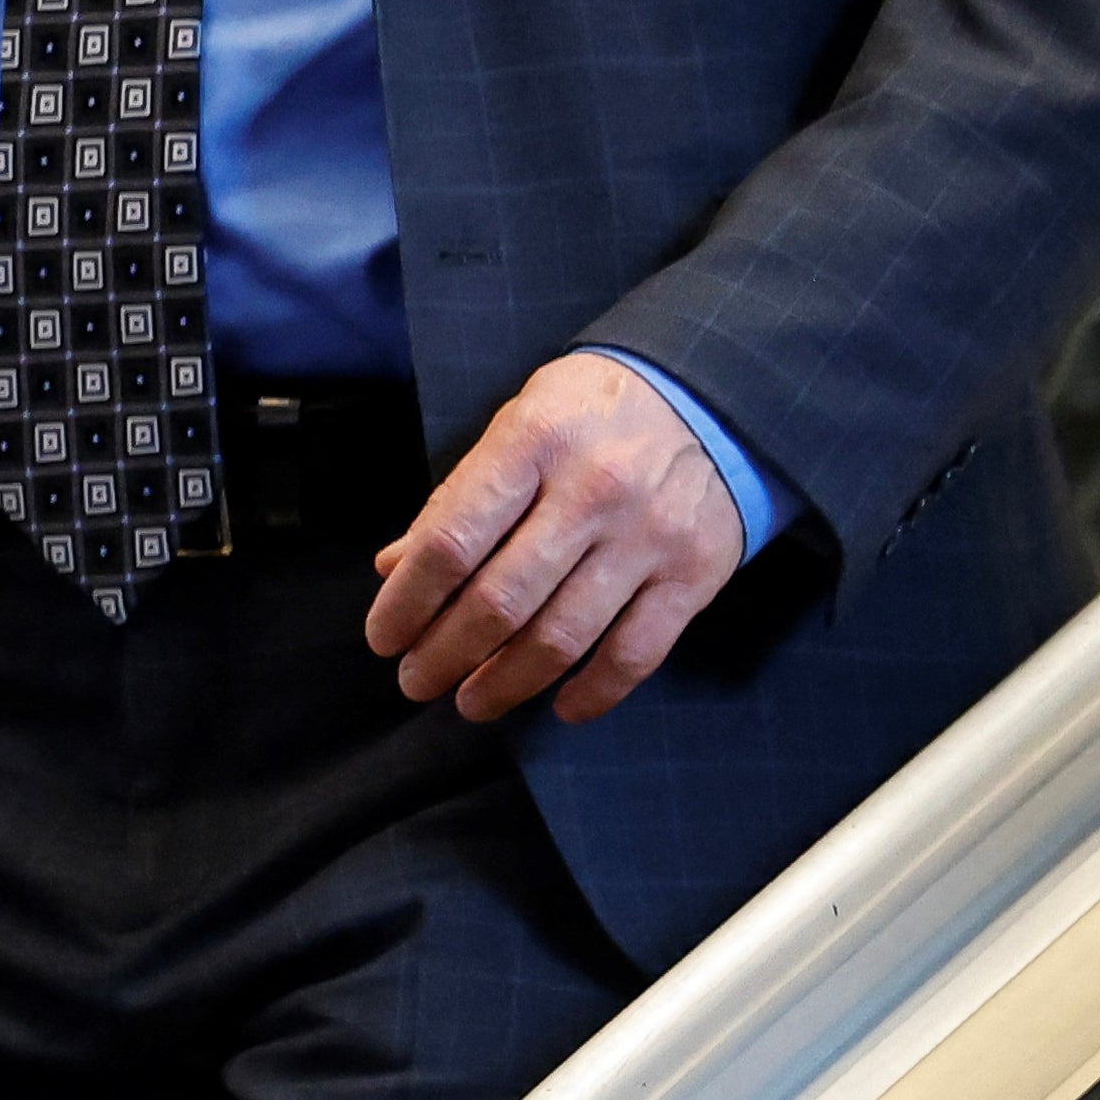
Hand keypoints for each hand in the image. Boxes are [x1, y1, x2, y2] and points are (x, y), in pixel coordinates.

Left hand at [367, 348, 749, 723]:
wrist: (714, 394)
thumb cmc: (593, 414)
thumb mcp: (518, 424)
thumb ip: (459, 497)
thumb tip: (394, 568)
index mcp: (536, 441)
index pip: (452, 541)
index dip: (406, 604)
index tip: (385, 639)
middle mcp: (594, 489)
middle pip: (500, 601)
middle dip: (444, 656)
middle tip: (418, 681)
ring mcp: (649, 535)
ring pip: (562, 638)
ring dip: (503, 684)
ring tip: (472, 701)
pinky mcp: (694, 573)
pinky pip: (636, 654)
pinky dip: (592, 693)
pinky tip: (561, 705)